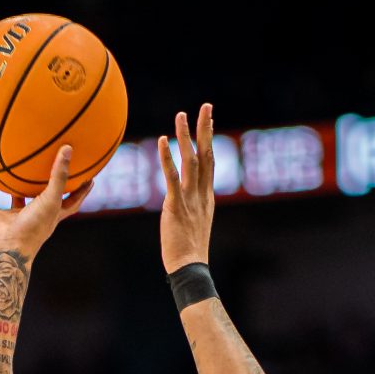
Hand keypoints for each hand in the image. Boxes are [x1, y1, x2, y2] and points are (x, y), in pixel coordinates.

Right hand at [0, 145, 87, 262]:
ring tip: (15, 168)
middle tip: (53, 165)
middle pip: (44, 199)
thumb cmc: (33, 227)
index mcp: (51, 215)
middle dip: (48, 185)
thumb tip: (68, 149)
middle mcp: (34, 216)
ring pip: (15, 199)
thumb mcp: (51, 199)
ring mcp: (14, 218)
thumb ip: (59, 176)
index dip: (81, 191)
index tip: (90, 177)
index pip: (71, 202)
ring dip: (14, 187)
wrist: (6, 250)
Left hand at [158, 104, 216, 271]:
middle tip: (206, 106)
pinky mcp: (176, 206)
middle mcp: (202, 193)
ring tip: (182, 114)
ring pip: (191, 160)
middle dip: (206, 128)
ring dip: (186, 136)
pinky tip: (164, 141)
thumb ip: (191, 207)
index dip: (209, 140)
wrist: (190, 267)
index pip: (210, 162)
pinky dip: (168, 158)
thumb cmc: (189, 251)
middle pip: (207, 154)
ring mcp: (190, 198)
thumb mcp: (194, 223)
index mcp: (207, 196)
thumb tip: (182, 200)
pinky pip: (172, 177)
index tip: (209, 120)